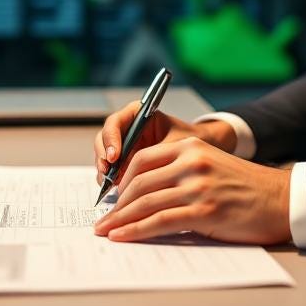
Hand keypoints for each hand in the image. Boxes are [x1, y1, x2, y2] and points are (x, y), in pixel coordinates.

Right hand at [93, 102, 236, 185]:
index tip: (114, 156)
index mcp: (138, 114)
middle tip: (107, 172)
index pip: (115, 122)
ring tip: (112, 184)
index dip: (111, 139)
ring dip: (105, 171)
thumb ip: (155, 152)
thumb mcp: (175, 144)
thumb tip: (134, 166)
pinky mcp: (125, 162)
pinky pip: (112, 170)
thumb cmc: (192, 143)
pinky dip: (112, 180)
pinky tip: (119, 191)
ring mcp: (125, 146)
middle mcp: (128, 128)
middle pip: (104, 140)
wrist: (201, 154)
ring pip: (104, 156)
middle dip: (103, 157)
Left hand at [93, 137, 291, 244]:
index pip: (142, 160)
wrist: (281, 200)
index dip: (122, 180)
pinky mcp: (203, 211)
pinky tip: (123, 236)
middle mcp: (191, 163)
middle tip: (103, 219)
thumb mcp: (211, 167)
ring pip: (145, 202)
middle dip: (117, 204)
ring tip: (106, 231)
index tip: (113, 197)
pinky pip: (159, 222)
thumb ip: (181, 173)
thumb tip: (145, 196)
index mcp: (190, 148)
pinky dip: (135, 230)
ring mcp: (197, 187)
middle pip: (139, 182)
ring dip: (120, 219)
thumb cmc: (247, 188)